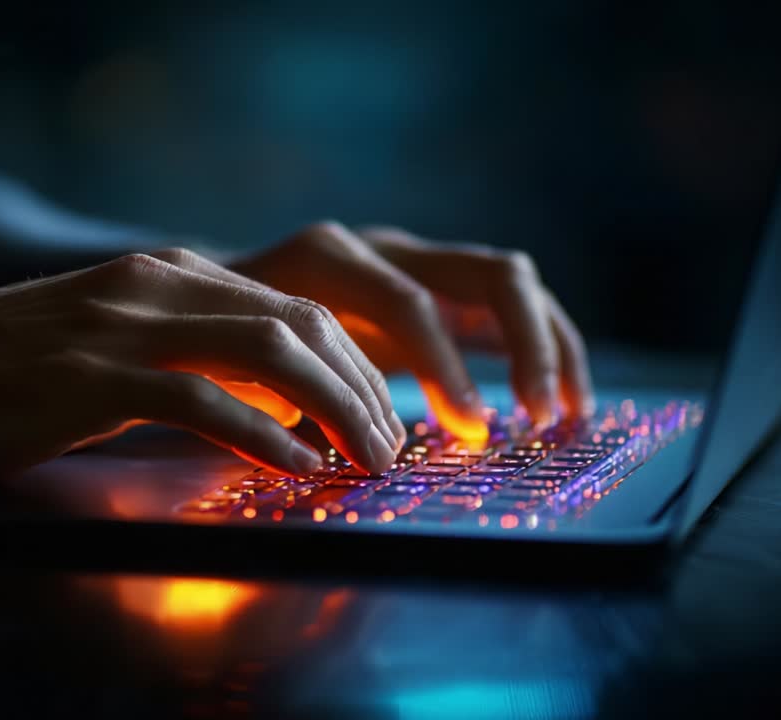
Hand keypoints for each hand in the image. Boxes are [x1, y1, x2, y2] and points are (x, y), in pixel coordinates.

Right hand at [0, 251, 402, 476]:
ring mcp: (127, 325)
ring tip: (365, 457)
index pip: (297, 308)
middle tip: (390, 444)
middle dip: (362, 387)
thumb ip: (198, 354)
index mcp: (175, 273)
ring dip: (332, 408)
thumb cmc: (21, 368)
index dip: (354, 363)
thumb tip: (283, 405)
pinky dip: (262, 435)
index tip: (380, 413)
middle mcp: (162, 285)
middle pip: (301, 324)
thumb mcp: (123, 340)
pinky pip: (202, 400)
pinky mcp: (95, 375)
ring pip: (268, 352)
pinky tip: (296, 466)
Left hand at [228, 222, 593, 442]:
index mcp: (331, 259)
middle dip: (528, 344)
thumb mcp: (239, 365)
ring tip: (569, 414)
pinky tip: (561, 405)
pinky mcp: (438, 286)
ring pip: (513, 283)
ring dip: (551, 345)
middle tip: (540, 415)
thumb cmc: (221, 344)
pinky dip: (545, 348)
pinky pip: (509, 307)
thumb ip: (280, 395)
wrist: (211, 302)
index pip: (410, 303)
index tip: (469, 431)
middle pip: (491, 272)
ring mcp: (417, 261)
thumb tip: (325, 449)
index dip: (444, 369)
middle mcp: (384, 247)